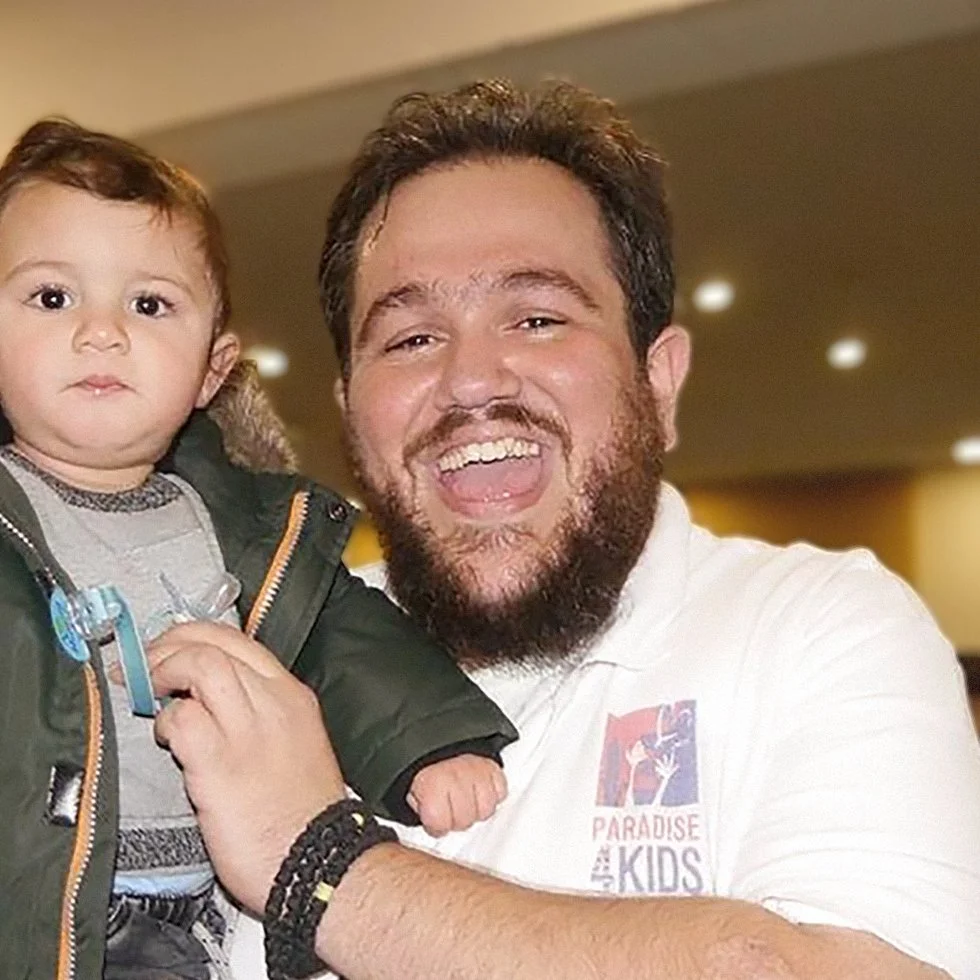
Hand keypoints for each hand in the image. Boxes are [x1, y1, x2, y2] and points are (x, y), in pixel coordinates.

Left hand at [148, 620, 345, 913]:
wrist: (318, 859)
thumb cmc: (304, 811)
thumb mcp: (297, 741)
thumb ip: (261, 714)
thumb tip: (211, 701)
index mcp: (292, 695)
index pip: (238, 640)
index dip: (194, 637)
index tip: (170, 648)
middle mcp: (273, 702)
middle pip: (214, 644)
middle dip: (170, 646)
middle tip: (146, 666)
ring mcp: (248, 729)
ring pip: (199, 666)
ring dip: (163, 673)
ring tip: (147, 694)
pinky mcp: (220, 763)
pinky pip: (182, 719)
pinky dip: (165, 723)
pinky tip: (166, 740)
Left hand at [406, 754, 506, 836]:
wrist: (439, 731)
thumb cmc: (423, 760)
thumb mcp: (409, 783)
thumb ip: (417, 806)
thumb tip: (425, 820)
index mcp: (432, 783)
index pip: (440, 824)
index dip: (435, 825)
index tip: (432, 817)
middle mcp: (458, 777)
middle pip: (465, 821)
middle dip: (455, 819)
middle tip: (447, 807)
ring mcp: (478, 771)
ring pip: (485, 810)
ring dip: (475, 808)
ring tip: (463, 799)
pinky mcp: (494, 766)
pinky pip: (500, 792)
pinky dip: (491, 794)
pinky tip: (477, 789)